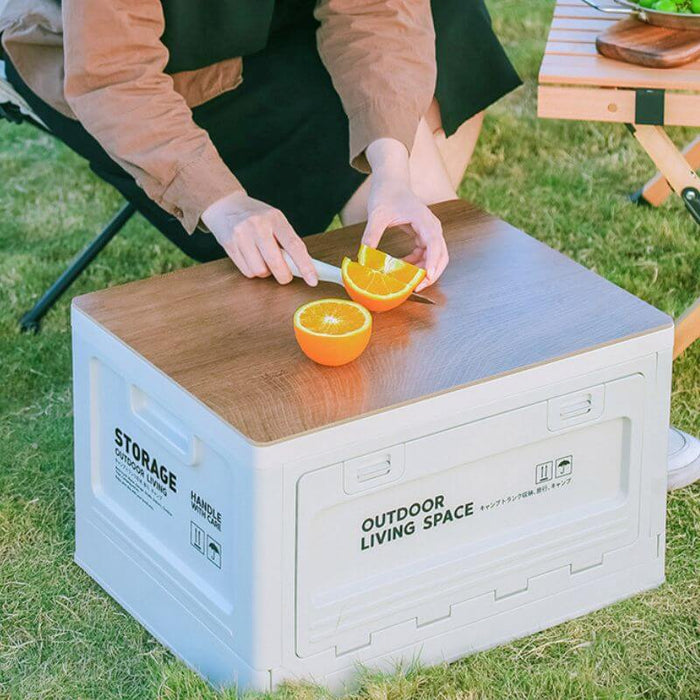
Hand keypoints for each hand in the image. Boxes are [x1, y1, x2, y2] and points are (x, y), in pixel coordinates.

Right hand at [201, 191, 317, 285]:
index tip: (313, 280)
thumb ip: (287, 241)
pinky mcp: (229, 245)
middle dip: (284, 276)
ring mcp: (241, 235)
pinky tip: (251, 259)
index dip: (305, 266)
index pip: (294, 245)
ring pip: (260, 271)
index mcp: (275, 218)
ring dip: (266, 272)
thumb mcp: (275, 220)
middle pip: (276, 263)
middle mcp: (258, 225)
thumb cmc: (257, 217)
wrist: (226, 205)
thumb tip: (304, 267)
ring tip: (264, 260)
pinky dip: (253, 271)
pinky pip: (247, 272)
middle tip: (285, 276)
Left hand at [363, 138, 448, 291]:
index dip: (432, 263)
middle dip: (432, 273)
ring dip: (424, 270)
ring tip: (408, 281)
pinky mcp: (423, 234)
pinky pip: (426, 253)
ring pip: (435, 256)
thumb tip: (364, 257)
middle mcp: (432, 226)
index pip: (434, 244)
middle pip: (441, 255)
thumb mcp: (377, 215)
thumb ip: (371, 235)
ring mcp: (429, 230)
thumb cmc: (386, 194)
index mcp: (424, 220)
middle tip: (417, 288)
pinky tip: (403, 267)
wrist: (391, 181)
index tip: (425, 277)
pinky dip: (417, 263)